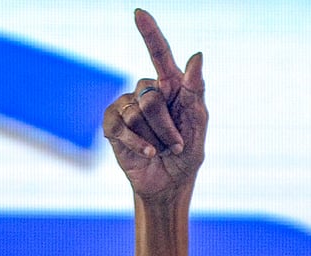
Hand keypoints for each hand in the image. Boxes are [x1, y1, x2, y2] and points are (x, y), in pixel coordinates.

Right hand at [103, 9, 207, 200]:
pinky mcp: (112, 125)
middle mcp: (147, 91)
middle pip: (151, 96)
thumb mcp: (198, 124)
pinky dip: (139, 144)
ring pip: (137, 113)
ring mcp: (127, 106)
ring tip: (162, 149)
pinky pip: (122, 127)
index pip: (159, 54)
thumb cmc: (188, 154)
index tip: (139, 13)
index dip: (150, 33)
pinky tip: (148, 154)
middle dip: (167, 126)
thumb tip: (197, 56)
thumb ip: (197, 90)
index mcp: (172, 87)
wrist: (169, 185)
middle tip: (176, 144)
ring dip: (156, 138)